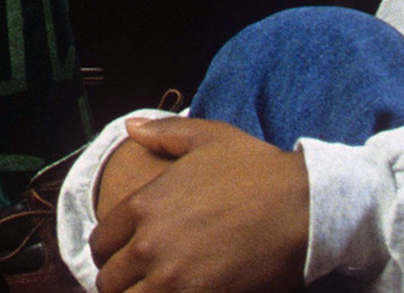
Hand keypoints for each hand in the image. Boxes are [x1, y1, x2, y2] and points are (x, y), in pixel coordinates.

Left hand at [90, 116, 309, 292]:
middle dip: (121, 282)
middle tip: (141, 280)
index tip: (126, 256)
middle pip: (109, 281)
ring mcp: (173, 280)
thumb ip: (164, 133)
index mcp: (144, 206)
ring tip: (158, 290)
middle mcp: (149, 245)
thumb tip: (130, 128)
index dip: (110, 251)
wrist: (303, 207)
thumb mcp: (208, 137)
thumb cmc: (257, 170)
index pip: (101, 243)